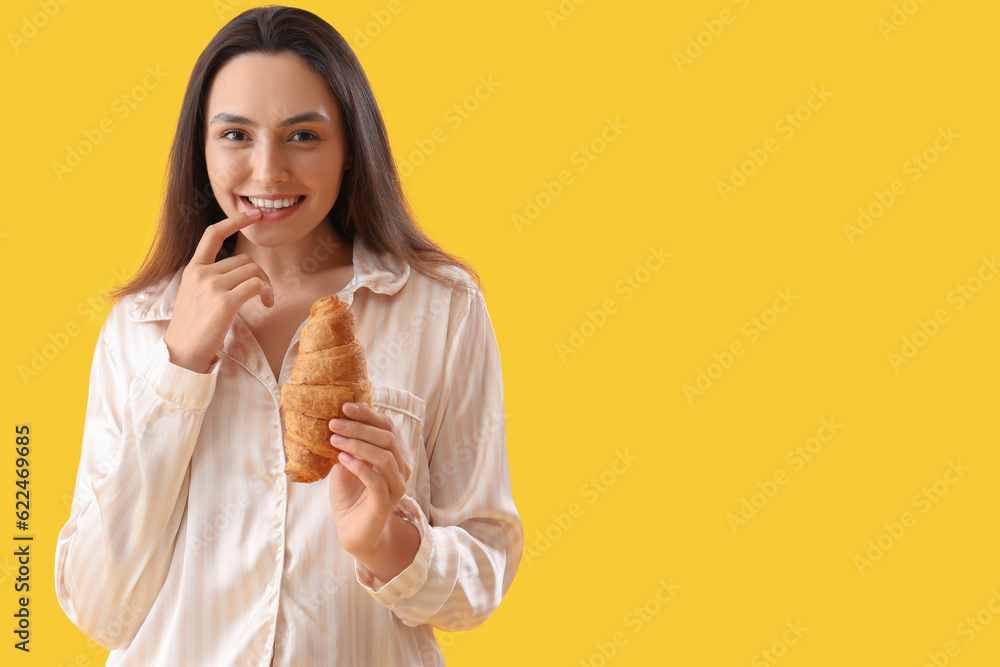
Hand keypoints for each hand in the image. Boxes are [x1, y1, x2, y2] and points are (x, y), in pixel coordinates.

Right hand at [163, 209, 271, 372]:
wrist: (182, 353)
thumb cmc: (193, 328)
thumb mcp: (195, 295)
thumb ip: (211, 278)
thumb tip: (239, 272)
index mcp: (192, 269)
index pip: (213, 234)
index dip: (235, 221)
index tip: (252, 214)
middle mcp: (201, 273)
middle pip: (245, 260)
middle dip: (261, 275)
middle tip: (265, 293)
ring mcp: (212, 286)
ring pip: (253, 271)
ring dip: (267, 285)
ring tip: (266, 300)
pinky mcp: (224, 302)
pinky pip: (256, 286)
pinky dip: (267, 293)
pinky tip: (266, 304)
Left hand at [328, 402, 416, 573]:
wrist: (353, 531)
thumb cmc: (350, 496)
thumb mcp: (345, 464)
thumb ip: (346, 445)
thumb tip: (335, 420)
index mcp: (394, 455)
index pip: (387, 427)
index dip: (368, 414)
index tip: (344, 406)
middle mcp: (400, 469)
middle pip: (388, 438)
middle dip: (359, 427)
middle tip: (334, 423)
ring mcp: (396, 487)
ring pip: (385, 457)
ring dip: (358, 444)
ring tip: (335, 440)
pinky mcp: (385, 503)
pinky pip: (377, 480)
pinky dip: (358, 466)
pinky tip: (341, 459)